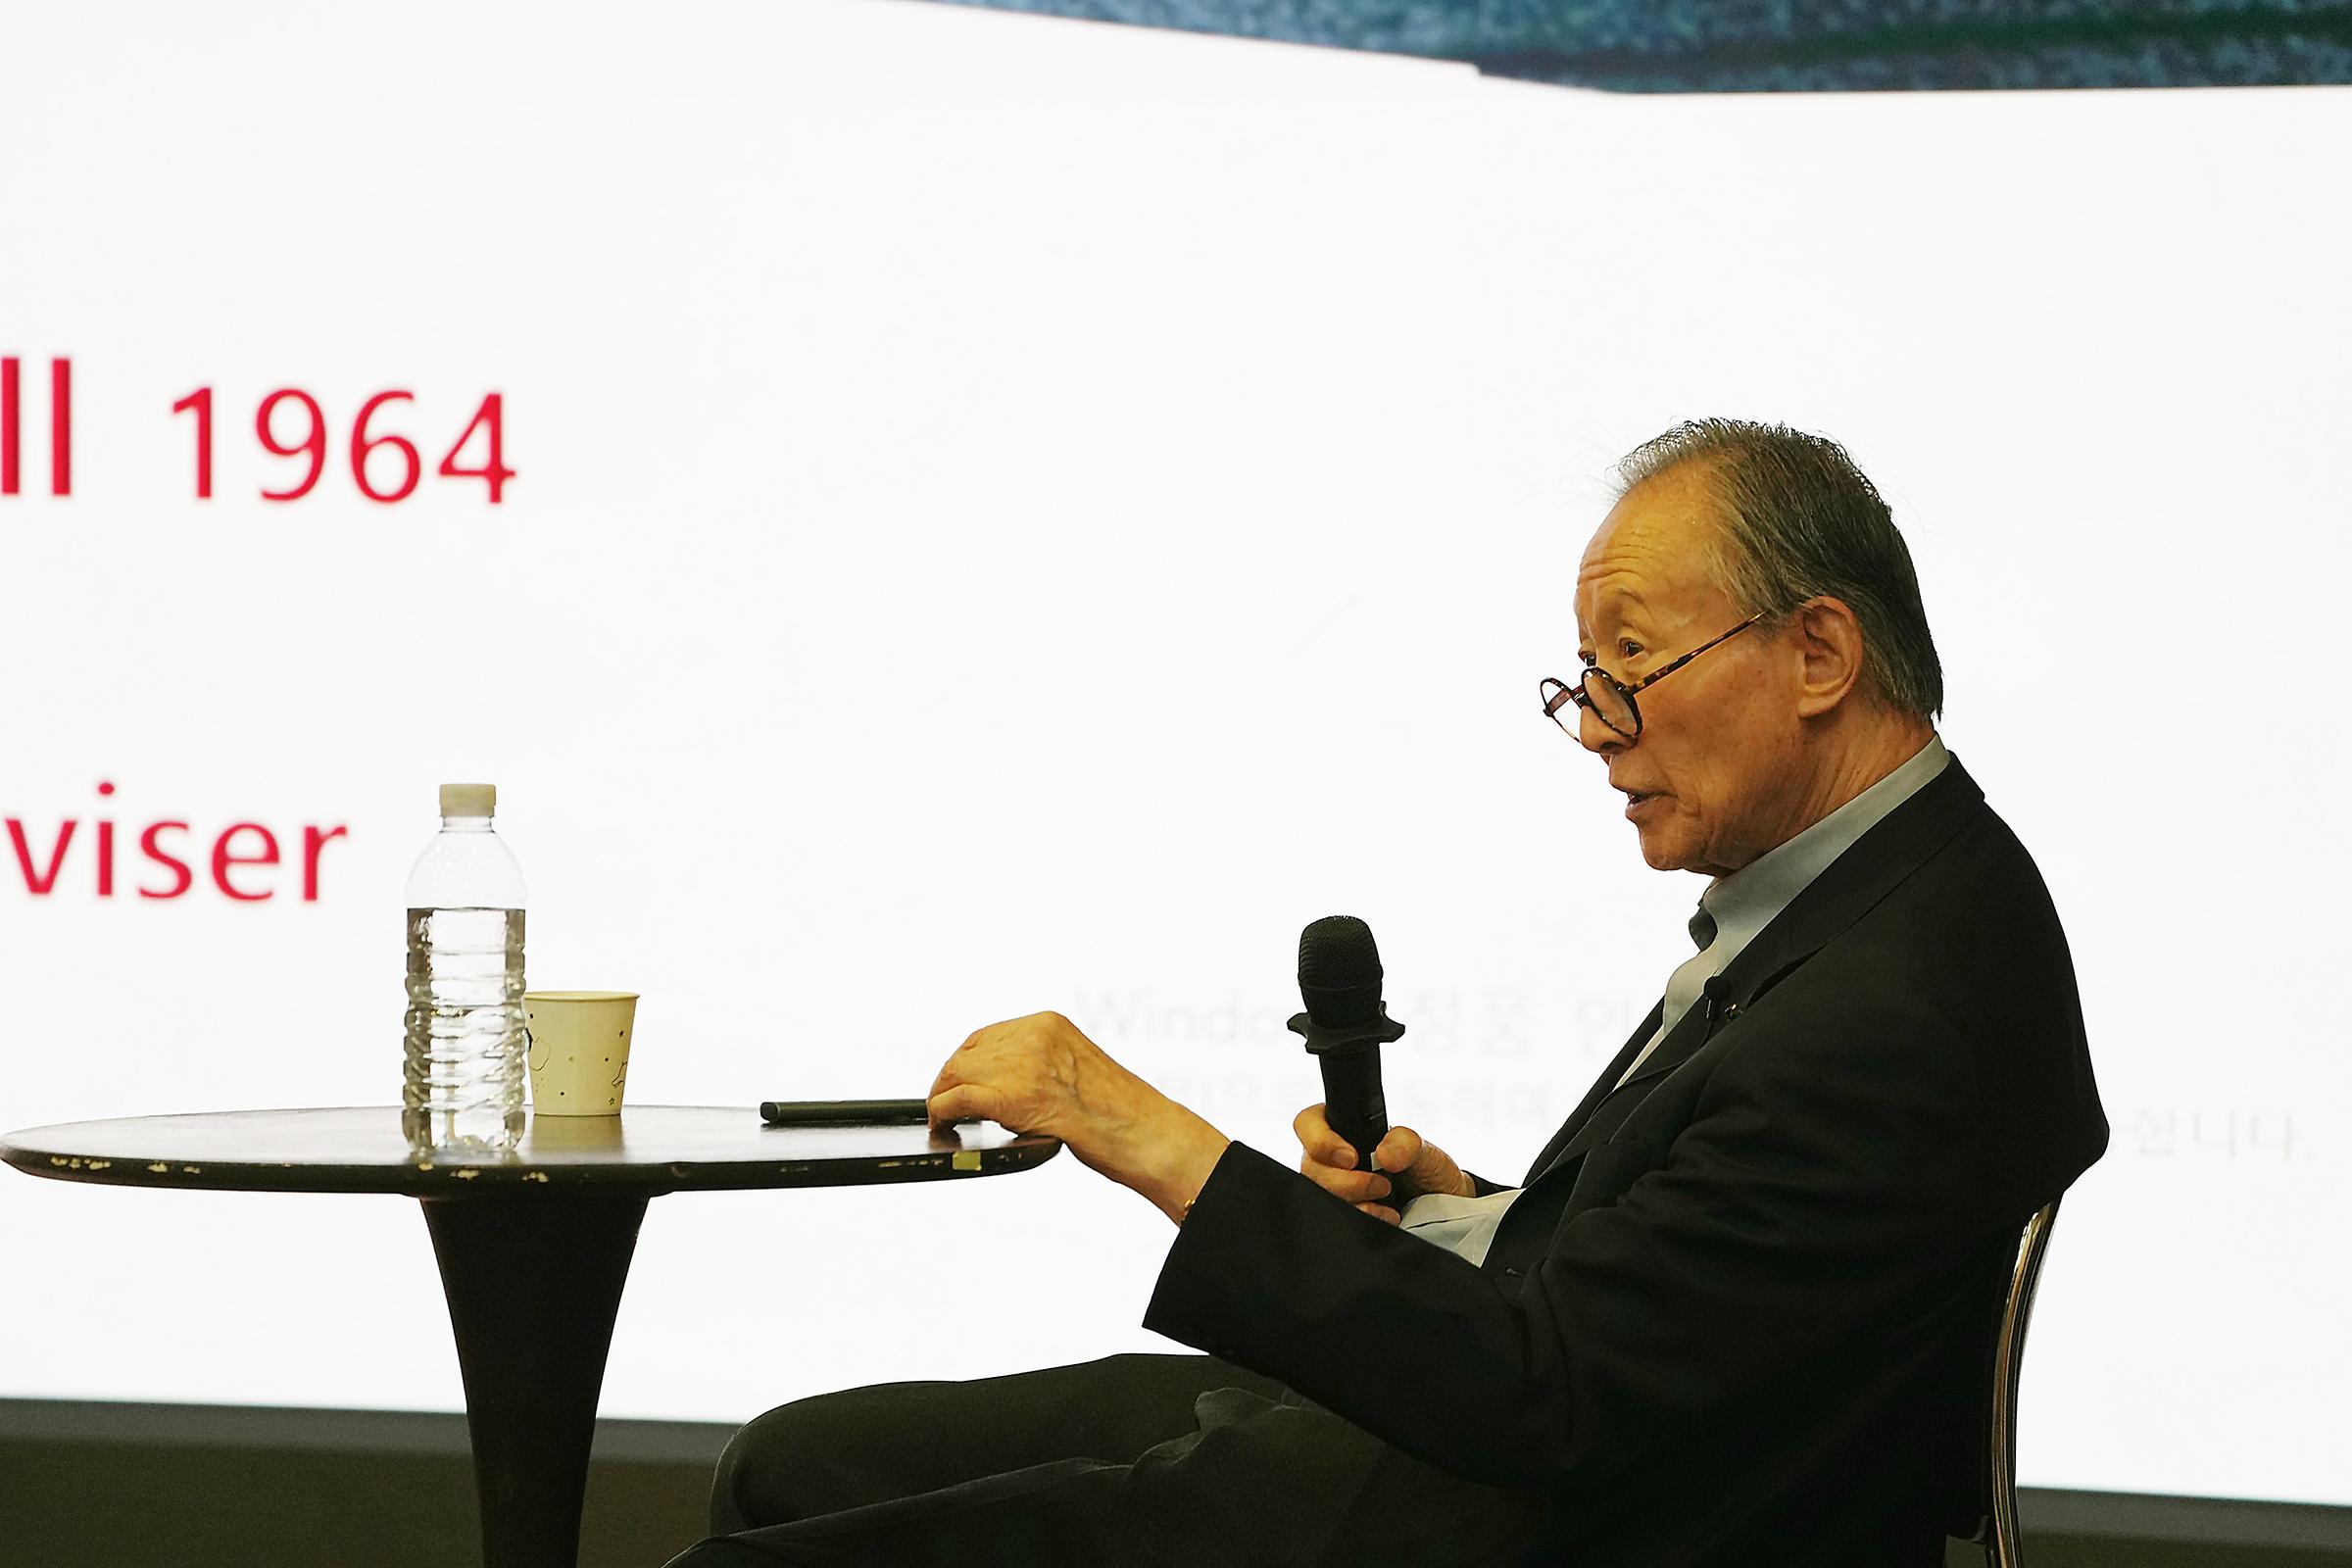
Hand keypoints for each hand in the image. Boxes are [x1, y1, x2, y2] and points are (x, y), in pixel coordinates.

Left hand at [926, 1011, 1228, 1225]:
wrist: (1143, 1133)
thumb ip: (1040, 1066)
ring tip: (943, 1118)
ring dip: (944, 1097)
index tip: (956, 1077)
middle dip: (950, 1080)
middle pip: (968, 1054)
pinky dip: (943, 1113)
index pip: (987, 1035)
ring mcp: (1022, 1064)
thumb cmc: (1121, 1114)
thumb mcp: (1076, 1070)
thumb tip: (1000, 1083)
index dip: (965, 1060)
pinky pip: (957, 1099)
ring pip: (958, 1074)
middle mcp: (1033, 1036)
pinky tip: (943, 1126)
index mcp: (1049, 1025)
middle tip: (943, 1103)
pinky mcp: (1011, 1096)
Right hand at [1292, 1102, 1471, 1225]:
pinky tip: (1384, 1217)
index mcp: (1342, 1129)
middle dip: (1347, 1182)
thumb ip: (1405, 1143)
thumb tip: (1384, 1153)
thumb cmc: (1426, 1171)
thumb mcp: (1423, 1150)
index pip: (1308, 1124)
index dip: (1321, 1141)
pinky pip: (1333, 1218)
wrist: (1439, 1206)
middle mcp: (1329, 1158)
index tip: (1352, 1158)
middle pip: (1312, 1167)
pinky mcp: (1341, 1212)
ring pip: (1321, 1195)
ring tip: (1388, 1204)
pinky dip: (1361, 1219)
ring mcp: (1332, 1188)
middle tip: (1382, 1185)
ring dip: (1355, 1203)